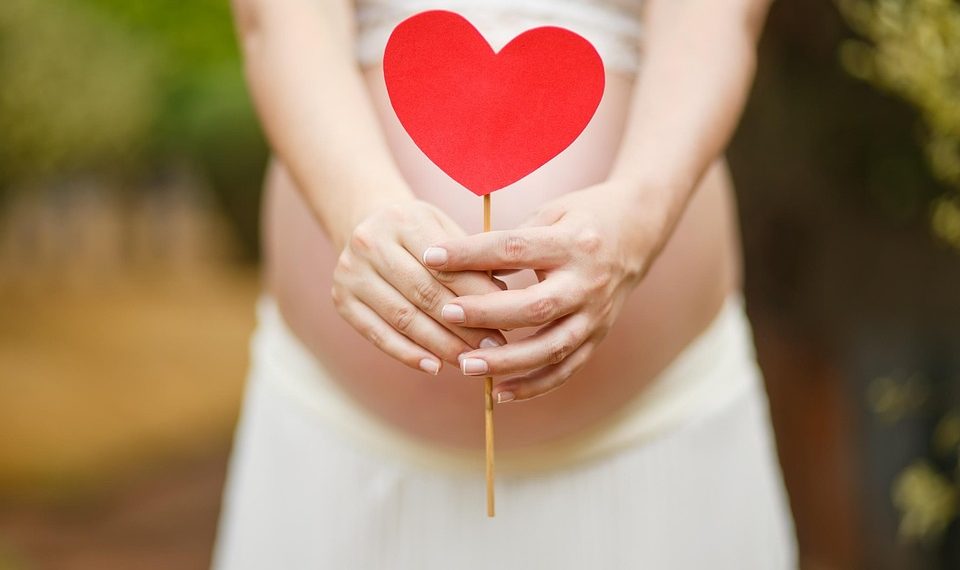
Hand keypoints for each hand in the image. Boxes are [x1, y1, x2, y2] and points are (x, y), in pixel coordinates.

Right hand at [332, 199, 506, 374]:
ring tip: (470, 361)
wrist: (366, 225)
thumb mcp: (445, 230)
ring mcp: (351, 273)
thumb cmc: (420, 234)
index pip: (446, 266)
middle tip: (494, 348)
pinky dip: (408, 354)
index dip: (478, 296)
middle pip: (425, 294)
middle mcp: (371, 243)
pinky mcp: (341, 300)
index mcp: (403, 220)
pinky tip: (434, 367)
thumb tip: (504, 300)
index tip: (507, 320)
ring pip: (404, 318)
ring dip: (441, 345)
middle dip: (463, 325)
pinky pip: (378, 334)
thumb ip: (471, 262)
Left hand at [422, 181, 667, 400]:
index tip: (432, 257)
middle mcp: (588, 282)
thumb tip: (460, 265)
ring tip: (465, 365)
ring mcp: (596, 314)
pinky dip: (533, 386)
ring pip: (551, 347)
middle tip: (446, 313)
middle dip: (487, 313)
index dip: (471, 254)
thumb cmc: (583, 217)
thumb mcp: (551, 213)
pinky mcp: (598, 336)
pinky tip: (499, 394)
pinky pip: (566, 369)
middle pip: (535, 306)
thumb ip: (512, 240)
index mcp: (574, 243)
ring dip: (507, 361)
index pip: (515, 248)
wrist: (640, 230)